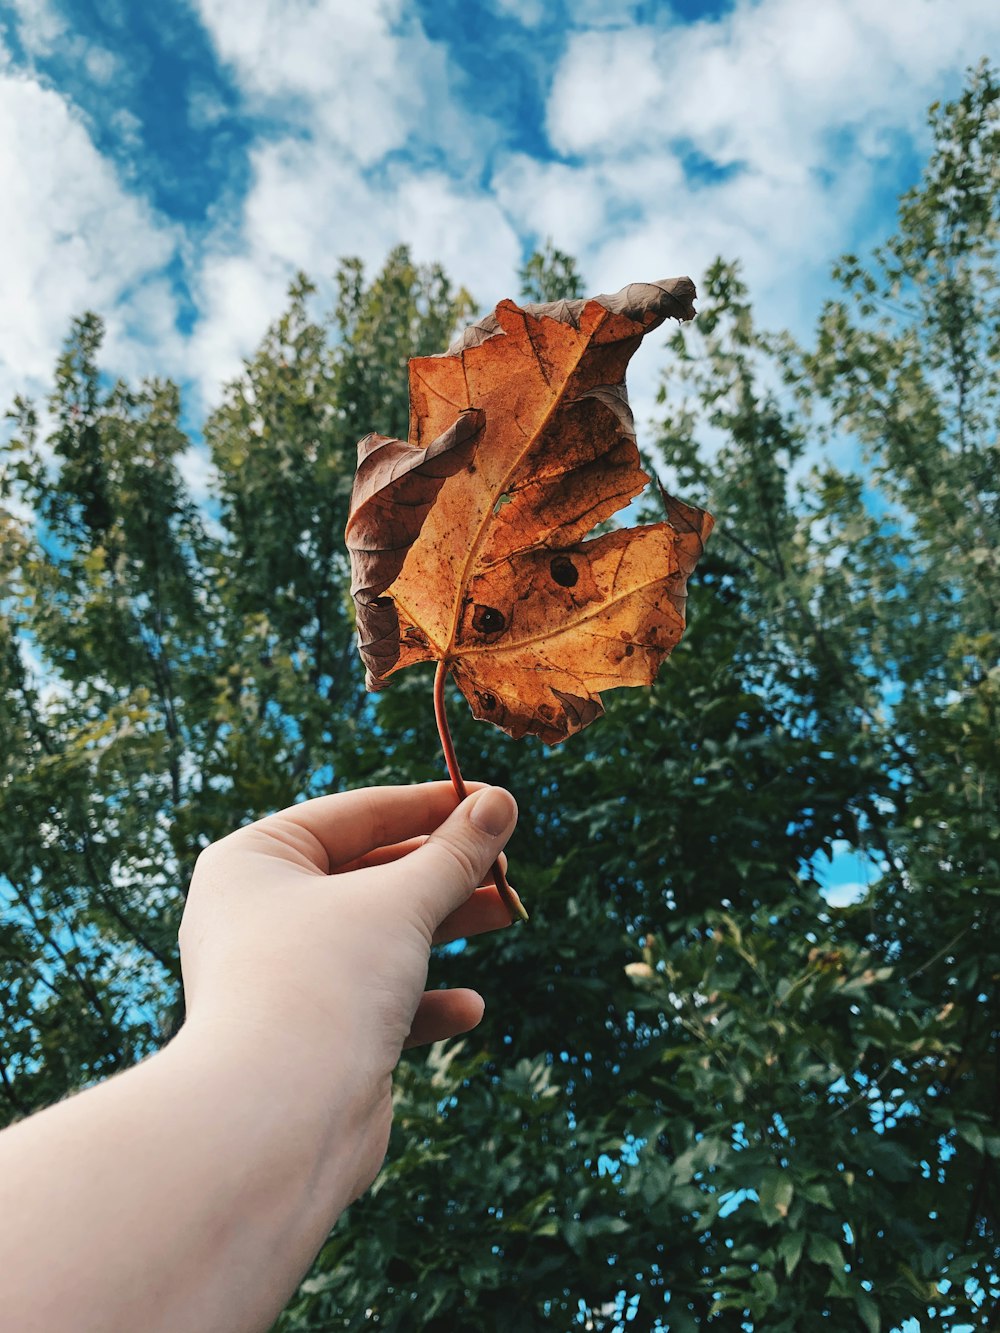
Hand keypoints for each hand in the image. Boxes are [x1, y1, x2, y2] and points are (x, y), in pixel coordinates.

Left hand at [178, 781, 517, 1193]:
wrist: (275, 1125)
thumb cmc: (324, 984)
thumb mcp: (402, 901)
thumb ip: (455, 852)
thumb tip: (501, 801)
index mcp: (256, 862)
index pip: (356, 815)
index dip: (431, 804)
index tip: (493, 799)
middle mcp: (258, 916)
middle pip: (370, 875)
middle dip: (444, 871)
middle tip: (508, 865)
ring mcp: (283, 980)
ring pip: (378, 938)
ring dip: (445, 925)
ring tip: (510, 912)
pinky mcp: (310, 1040)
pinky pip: (374, 1004)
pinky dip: (422, 1001)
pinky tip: (469, 1008)